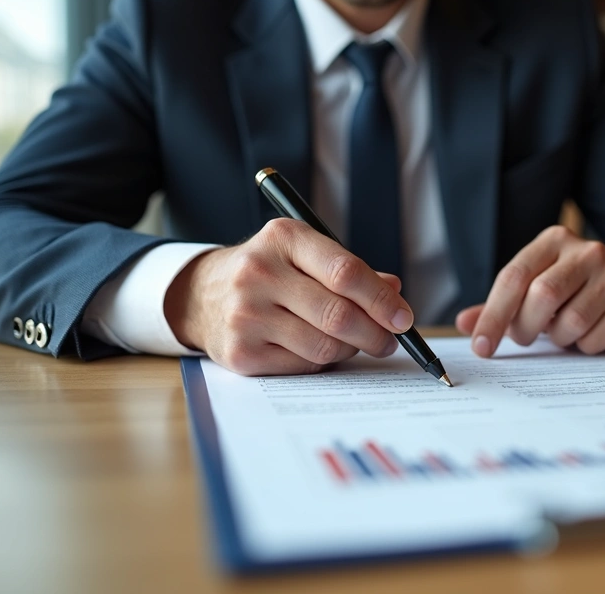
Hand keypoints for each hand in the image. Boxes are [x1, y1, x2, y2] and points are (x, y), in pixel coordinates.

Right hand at [164, 218, 413, 375]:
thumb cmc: (268, 273)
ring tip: (352, 342)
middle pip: (338, 315)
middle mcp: (259, 273)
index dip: (381, 299)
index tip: (403, 318)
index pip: (345, 271)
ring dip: (350, 349)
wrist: (201, 295)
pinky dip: (321, 362)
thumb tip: (394, 292)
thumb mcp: (304, 255)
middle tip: (390, 341)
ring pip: (324, 346)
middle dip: (375, 333)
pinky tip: (316, 349)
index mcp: (283, 238)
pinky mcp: (241, 351)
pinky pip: (303, 366)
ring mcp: (246, 314)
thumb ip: (349, 270)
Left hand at [455, 225, 604, 357]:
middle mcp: (587, 251)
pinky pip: (594, 340)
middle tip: (523, 338)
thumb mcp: (531, 289)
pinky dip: (582, 347)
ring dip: (557, 338)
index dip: (493, 315)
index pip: (514, 276)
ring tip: (561, 330)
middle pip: (542, 296)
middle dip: (524, 327)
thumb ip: (498, 305)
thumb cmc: (567, 291)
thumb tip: (464, 322)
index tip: (481, 347)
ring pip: (571, 322)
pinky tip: (587, 333)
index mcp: (554, 240)